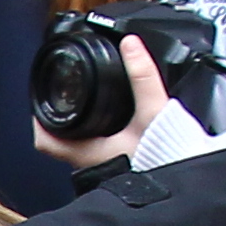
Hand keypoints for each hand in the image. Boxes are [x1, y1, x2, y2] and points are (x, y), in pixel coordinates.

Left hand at [34, 34, 171, 175]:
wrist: (186, 180)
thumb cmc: (166, 157)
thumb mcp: (153, 111)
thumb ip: (143, 77)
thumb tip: (131, 46)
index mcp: (89, 152)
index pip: (46, 142)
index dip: (39, 120)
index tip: (40, 102)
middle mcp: (92, 164)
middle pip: (60, 143)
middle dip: (61, 120)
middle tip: (65, 99)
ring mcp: (104, 170)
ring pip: (78, 148)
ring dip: (79, 129)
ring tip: (87, 107)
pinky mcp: (119, 170)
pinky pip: (98, 152)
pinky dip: (98, 137)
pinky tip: (112, 125)